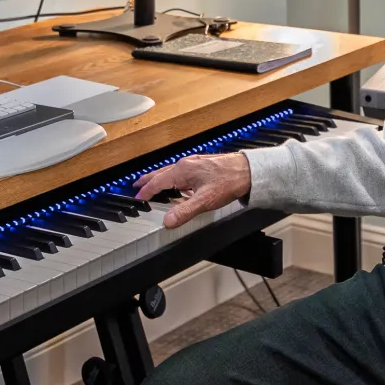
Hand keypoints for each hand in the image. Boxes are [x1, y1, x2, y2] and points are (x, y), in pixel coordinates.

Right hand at [134, 152, 250, 228]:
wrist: (248, 170)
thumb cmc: (228, 181)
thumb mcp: (204, 201)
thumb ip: (184, 211)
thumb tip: (167, 221)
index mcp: (182, 170)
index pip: (157, 182)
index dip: (146, 191)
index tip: (137, 198)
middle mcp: (186, 164)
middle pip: (161, 173)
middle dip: (148, 181)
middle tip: (137, 186)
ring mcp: (194, 164)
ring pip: (171, 172)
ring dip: (161, 180)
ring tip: (154, 186)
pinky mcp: (202, 166)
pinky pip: (182, 173)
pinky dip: (174, 179)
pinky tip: (179, 186)